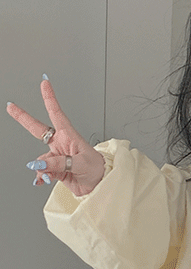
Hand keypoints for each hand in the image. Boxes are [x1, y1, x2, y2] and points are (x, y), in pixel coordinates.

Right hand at [7, 78, 106, 196]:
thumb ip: (59, 163)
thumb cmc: (98, 169)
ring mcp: (57, 157)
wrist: (100, 185)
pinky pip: (42, 171)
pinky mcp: (56, 169)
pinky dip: (42, 176)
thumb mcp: (80, 163)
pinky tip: (43, 180)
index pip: (56, 113)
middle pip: (38, 129)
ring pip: (40, 160)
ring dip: (43, 168)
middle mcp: (61, 144)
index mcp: (69, 136)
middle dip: (23, 118)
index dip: (50, 98)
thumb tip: (40, 164)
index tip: (45, 83)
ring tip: (51, 175)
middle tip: (11, 107)